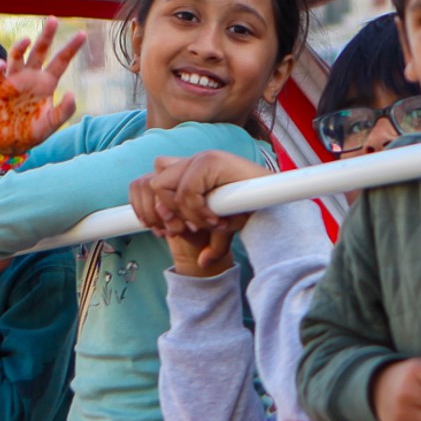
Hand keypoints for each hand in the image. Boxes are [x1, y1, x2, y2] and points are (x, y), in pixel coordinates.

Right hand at [0, 17, 83, 152]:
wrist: (10, 142)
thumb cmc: (33, 131)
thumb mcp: (53, 123)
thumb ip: (65, 111)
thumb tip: (71, 93)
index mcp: (47, 82)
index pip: (61, 61)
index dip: (71, 48)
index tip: (83, 34)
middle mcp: (31, 76)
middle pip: (40, 51)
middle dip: (46, 35)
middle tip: (54, 20)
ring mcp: (14, 79)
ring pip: (17, 55)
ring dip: (20, 46)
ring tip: (26, 39)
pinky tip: (1, 65)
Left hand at [128, 151, 270, 270]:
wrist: (271, 208)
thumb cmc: (246, 215)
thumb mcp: (218, 233)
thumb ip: (207, 245)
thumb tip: (200, 262)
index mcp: (186, 173)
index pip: (149, 183)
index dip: (150, 210)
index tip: (167, 233)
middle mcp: (189, 162)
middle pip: (150, 183)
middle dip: (161, 214)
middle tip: (187, 231)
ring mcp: (199, 159)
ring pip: (163, 186)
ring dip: (182, 213)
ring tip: (206, 225)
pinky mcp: (210, 161)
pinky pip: (186, 191)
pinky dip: (197, 211)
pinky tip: (216, 220)